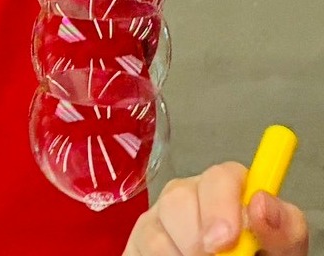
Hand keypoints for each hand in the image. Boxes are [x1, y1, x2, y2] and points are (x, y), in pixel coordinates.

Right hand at [122, 162, 307, 254]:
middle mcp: (193, 196)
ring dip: (181, 248)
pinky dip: (162, 255)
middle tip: (212, 254)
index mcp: (231, 192)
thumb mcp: (283, 250)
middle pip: (180, 193)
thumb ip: (283, 227)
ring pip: (159, 218)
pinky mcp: (141, 237)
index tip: (228, 238)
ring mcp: (163, 215)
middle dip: (196, 232)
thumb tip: (261, 202)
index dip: (221, 202)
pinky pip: (143, 240)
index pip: (222, 175)